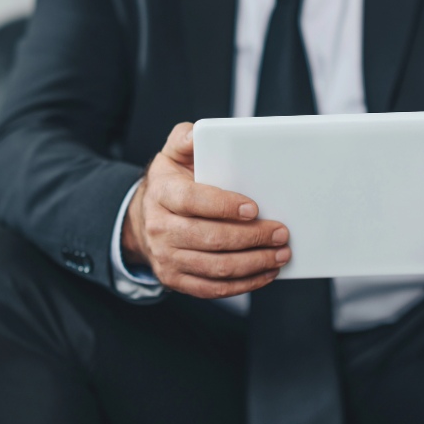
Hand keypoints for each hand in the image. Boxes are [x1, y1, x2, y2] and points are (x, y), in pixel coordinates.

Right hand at [122, 123, 290, 298]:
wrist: (143, 220)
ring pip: (216, 267)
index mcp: (162, 193)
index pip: (193, 201)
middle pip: (210, 238)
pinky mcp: (174, 279)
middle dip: (252, 238)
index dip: (224, 206)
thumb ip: (186, 139)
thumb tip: (199, 134)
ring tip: (281, 254)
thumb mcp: (172, 154)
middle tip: (281, 233)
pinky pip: (212, 289)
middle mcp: (160, 228)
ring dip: (254, 263)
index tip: (254, 208)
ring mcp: (166, 258)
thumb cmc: (170, 183)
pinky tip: (265, 273)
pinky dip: (244, 285)